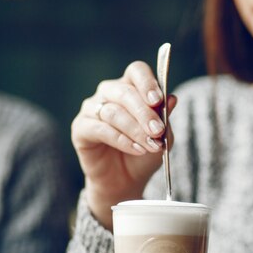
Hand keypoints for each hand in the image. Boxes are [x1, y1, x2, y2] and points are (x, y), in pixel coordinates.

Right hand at [71, 61, 177, 228]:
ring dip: (135, 130)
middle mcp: (109, 92)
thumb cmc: (144, 153)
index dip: (147, 83)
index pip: (137, 71)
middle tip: (158, 131)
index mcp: (130, 87)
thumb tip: (172, 98)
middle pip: (125, 92)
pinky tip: (136, 150)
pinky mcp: (80, 128)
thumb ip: (165, 117)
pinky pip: (100, 129)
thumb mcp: (162, 136)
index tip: (158, 100)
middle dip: (144, 113)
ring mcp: (92, 108)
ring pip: (113, 112)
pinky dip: (121, 140)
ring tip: (151, 145)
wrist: (126, 180)